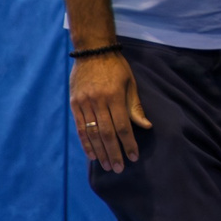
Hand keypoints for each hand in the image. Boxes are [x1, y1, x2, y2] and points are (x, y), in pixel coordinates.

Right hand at [71, 51, 149, 172]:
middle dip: (113, 153)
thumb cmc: (116, 68)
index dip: (128, 143)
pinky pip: (80, 127)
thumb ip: (135, 106)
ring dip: (99, 151)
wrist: (92, 51)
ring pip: (92, 133)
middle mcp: (98, 101)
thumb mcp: (130, 84)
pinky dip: (85, 142)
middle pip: (106, 133)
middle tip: (118, 168)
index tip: (133, 157)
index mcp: (114, 96)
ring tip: (106, 165)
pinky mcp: (75, 104)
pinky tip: (91, 154)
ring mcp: (84, 103)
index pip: (122, 126)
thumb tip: (145, 127)